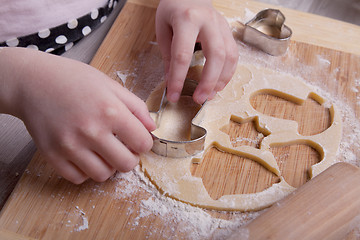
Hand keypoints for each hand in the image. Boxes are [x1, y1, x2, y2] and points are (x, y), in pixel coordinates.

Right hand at [0, 48, 155, 183]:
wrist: (33, 81)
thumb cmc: (73, 80)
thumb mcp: (110, 85)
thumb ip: (136, 106)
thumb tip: (152, 128)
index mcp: (110, 111)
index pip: (143, 143)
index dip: (144, 142)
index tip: (137, 139)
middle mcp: (91, 131)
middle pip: (126, 164)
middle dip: (130, 157)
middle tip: (123, 147)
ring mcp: (70, 146)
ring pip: (103, 175)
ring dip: (108, 165)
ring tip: (103, 151)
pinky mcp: (53, 155)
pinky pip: (78, 178)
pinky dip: (85, 170)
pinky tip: (85, 155)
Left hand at [155, 0, 238, 103]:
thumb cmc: (173, 9)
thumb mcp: (163, 29)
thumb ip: (168, 55)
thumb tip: (171, 81)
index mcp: (186, 20)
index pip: (182, 55)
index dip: (178, 79)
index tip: (173, 95)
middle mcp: (208, 22)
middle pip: (215, 56)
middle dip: (208, 81)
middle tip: (198, 98)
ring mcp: (222, 26)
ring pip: (229, 56)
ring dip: (221, 80)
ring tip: (209, 95)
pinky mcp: (228, 31)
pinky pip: (234, 55)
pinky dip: (228, 73)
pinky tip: (218, 84)